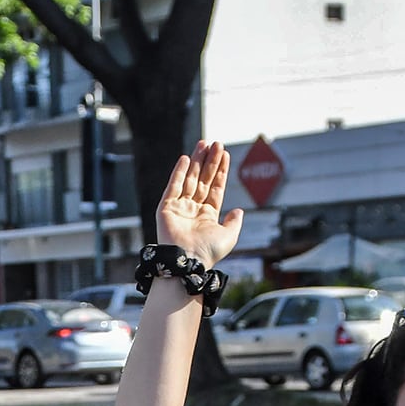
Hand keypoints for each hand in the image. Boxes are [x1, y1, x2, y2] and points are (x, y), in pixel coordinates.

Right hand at [154, 139, 242, 267]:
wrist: (188, 262)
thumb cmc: (208, 253)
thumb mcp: (229, 237)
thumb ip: (234, 222)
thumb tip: (239, 210)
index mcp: (207, 216)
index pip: (215, 188)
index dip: (220, 171)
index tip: (225, 154)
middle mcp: (193, 210)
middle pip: (203, 180)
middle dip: (210, 162)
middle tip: (216, 143)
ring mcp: (179, 208)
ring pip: (190, 179)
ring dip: (197, 161)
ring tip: (204, 144)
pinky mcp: (166, 208)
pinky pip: (173, 186)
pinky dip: (179, 172)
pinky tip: (186, 158)